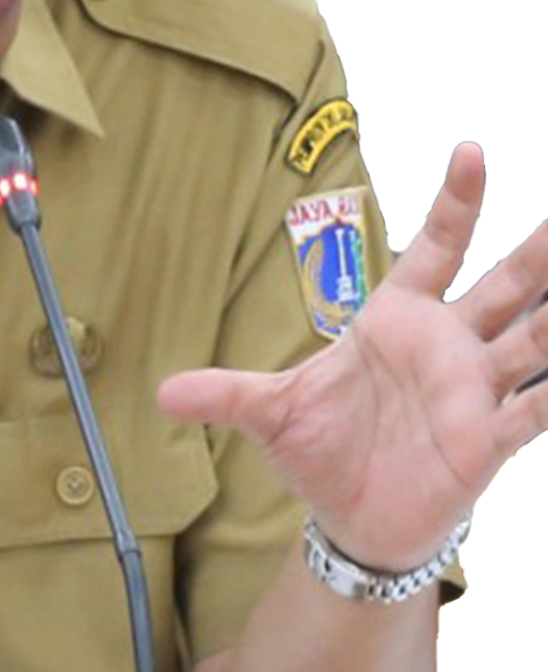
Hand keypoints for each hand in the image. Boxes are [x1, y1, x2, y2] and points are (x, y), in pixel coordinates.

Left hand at [158, 142, 547, 567]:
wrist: (352, 521)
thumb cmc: (322, 451)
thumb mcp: (271, 413)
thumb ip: (226, 392)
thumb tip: (161, 391)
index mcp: (398, 317)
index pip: (435, 245)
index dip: (455, 201)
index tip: (471, 150)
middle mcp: (447, 344)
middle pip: (503, 283)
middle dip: (535, 249)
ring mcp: (472, 390)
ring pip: (532, 337)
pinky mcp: (487, 440)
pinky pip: (533, 410)